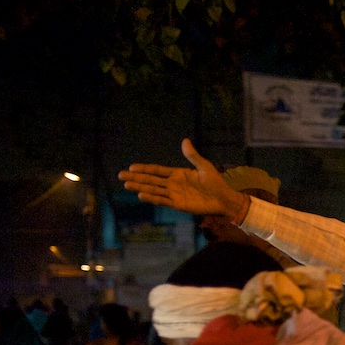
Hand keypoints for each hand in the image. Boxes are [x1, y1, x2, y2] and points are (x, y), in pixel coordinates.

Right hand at [119, 139, 249, 220]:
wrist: (224, 198)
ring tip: (126, 185)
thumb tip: (184, 140)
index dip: (144, 169)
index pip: (157, 170)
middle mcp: (173, 184)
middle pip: (151, 180)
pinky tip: (141, 195)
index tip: (131, 167)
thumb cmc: (216, 182)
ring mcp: (175, 194)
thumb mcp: (204, 166)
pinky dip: (152, 198)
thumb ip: (193, 156)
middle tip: (120, 175)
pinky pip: (163, 200)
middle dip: (136, 178)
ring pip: (153, 190)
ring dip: (140, 187)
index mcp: (178, 173)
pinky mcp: (178, 204)